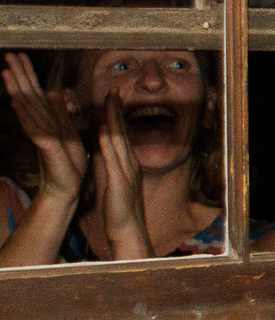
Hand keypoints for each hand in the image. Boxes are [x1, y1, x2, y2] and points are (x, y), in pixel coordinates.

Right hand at [3, 52, 86, 203]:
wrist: (67, 186)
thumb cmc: (68, 161)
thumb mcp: (68, 131)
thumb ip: (60, 113)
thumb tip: (53, 92)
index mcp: (48, 119)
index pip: (36, 92)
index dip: (28, 74)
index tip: (20, 56)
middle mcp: (40, 124)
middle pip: (28, 95)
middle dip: (19, 74)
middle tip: (9, 54)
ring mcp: (40, 134)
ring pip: (27, 106)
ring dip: (17, 87)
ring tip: (6, 70)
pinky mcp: (45, 145)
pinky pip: (33, 126)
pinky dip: (25, 112)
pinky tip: (16, 100)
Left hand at [94, 95, 151, 260]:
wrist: (126, 229)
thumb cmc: (118, 208)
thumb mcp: (112, 181)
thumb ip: (108, 165)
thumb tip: (100, 150)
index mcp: (126, 163)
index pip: (121, 134)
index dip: (116, 116)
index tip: (111, 98)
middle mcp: (129, 163)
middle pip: (122, 132)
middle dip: (117, 111)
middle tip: (113, 91)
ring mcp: (125, 171)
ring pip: (119, 140)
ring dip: (114, 120)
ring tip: (110, 103)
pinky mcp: (119, 181)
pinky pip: (113, 158)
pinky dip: (108, 143)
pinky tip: (104, 131)